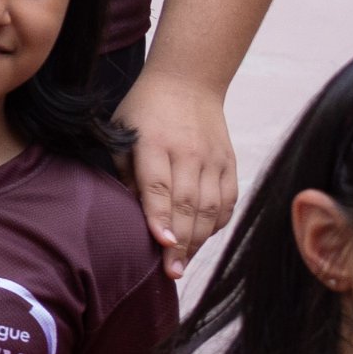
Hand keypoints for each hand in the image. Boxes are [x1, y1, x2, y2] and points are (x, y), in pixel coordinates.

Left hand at [117, 68, 237, 272]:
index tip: (162, 243)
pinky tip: (203, 240)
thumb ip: (125, 172)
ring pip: (210, 207)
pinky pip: (227, 201)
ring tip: (183, 264)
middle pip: (187, 203)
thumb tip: (130, 214)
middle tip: (170, 271)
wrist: (188, 81)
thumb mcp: (122, 133)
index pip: (159, 185)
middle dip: (180, 242)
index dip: (161, 216)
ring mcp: (214, 158)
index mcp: (155, 142)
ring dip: (198, 239)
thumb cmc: (144, 111)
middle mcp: (188, 152)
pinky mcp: (230, 162)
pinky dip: (217, 224)